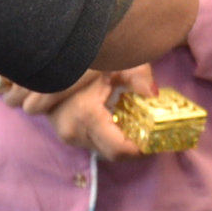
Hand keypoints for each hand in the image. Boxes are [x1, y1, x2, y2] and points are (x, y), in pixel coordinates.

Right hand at [0, 66, 150, 160]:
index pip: (118, 149)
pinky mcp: (64, 133)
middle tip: (150, 131)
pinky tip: (115, 119)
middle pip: (112, 153)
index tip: (156, 138)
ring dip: (119, 141)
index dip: (140, 148)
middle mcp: (73, 130)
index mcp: (85, 115)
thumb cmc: (89, 57)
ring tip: (133, 123)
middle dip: (132, 146)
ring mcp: (66, 134)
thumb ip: (138, 75)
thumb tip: (153, 93)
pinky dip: (107, 136)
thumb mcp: (117, 60)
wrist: (55, 58)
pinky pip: (92, 142)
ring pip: (101, 149)